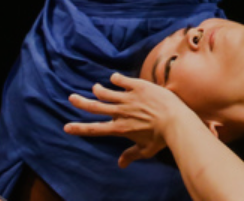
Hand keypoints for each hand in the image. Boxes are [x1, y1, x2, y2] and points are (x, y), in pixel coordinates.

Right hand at [64, 73, 202, 166]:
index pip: (94, 129)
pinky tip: (114, 77)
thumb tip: (121, 165)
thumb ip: (131, 155)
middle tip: (71, 98)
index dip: (79, 128)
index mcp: (119, 128)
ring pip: (107, 92)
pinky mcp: (139, 86)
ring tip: (95, 87)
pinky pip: (123, 80)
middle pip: (95, 106)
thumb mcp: (145, 150)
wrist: (176, 121)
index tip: (67, 127)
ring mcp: (129, 98)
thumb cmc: (162, 138)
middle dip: (81, 102)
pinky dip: (116, 79)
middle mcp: (120, 112)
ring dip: (99, 89)